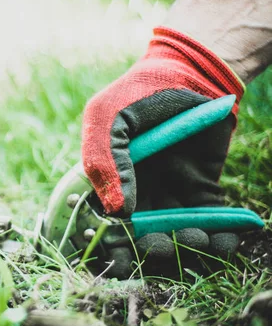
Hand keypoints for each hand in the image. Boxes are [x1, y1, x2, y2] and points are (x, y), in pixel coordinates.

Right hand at [81, 26, 244, 276]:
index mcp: (108, 176)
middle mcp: (137, 187)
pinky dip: (219, 236)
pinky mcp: (202, 186)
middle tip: (161, 248)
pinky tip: (224, 239)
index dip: (108, 240)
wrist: (191, 70)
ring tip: (196, 239)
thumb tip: (117, 211)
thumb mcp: (108, 117)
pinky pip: (209, 218)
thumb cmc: (140, 91)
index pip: (102, 217)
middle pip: (138, 232)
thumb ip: (104, 161)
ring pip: (173, 230)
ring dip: (185, 243)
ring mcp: (170, 188)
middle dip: (149, 247)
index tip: (119, 254)